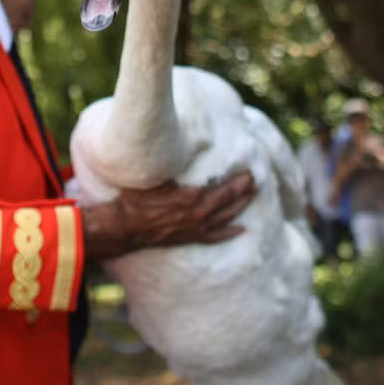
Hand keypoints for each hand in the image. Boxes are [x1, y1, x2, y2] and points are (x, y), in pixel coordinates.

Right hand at [82, 169, 256, 260]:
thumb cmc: (139, 198)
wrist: (127, 226)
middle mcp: (199, 214)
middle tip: (256, 180)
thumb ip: (174, 165)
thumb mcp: (157, 175)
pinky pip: (215, 236)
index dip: (239, 181)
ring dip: (241, 206)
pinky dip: (230, 232)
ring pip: (226, 218)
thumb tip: (186, 147)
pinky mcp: (191, 237)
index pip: (224, 188)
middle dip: (244, 191)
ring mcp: (196, 228)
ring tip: (253, 196)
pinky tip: (242, 229)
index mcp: (193, 197)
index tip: (250, 172)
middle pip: (229, 202)